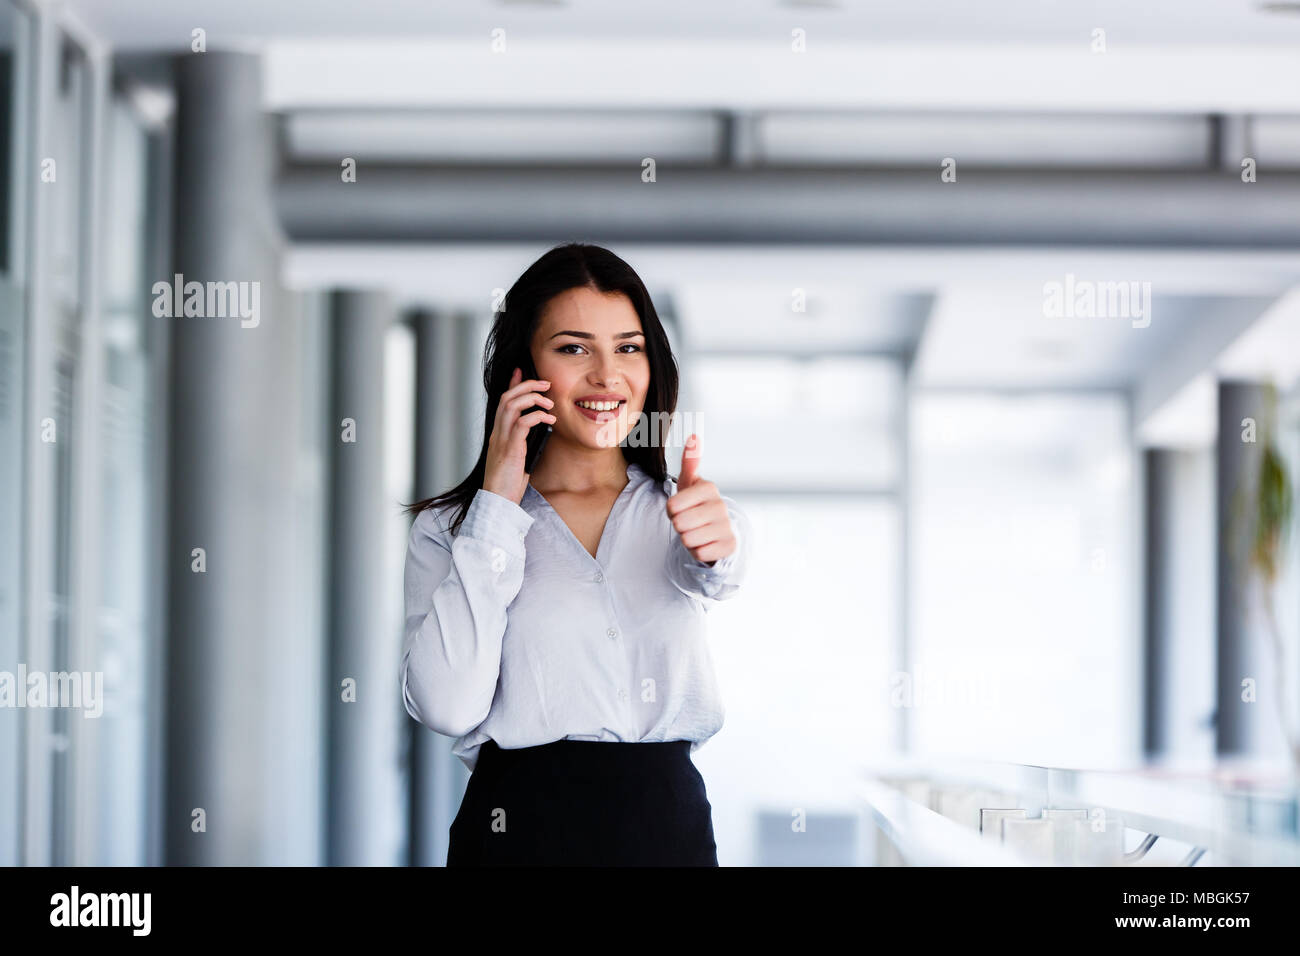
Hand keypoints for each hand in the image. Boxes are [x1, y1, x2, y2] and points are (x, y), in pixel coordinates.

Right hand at [482, 366, 556, 504]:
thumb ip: (523, 444)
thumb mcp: (517, 459)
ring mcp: (502, 440)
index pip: (503, 402)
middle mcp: (497, 433)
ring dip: (533, 398)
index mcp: (498, 435)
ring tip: (550, 402)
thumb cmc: (508, 484)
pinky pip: (522, 423)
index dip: (512, 384)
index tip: (522, 371)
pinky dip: (537, 416)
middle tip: (546, 383)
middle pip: (507, 397)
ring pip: (512, 405)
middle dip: (527, 385)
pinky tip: (550, 420)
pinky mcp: (510, 449)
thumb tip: (540, 432)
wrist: (497, 502)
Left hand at [666, 433, 735, 566]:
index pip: (672, 505)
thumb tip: (693, 435)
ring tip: (696, 532)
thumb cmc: (696, 504)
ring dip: (688, 539)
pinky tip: (705, 543)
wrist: (715, 530)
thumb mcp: (689, 483)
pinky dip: (698, 552)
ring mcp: (727, 526)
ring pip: (689, 540)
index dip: (671, 510)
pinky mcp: (730, 546)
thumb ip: (689, 461)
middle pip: (680, 524)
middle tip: (688, 522)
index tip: (680, 508)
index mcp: (709, 488)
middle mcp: (721, 506)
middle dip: (679, 526)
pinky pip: (701, 554)